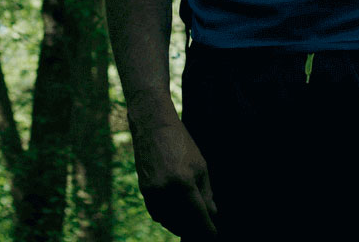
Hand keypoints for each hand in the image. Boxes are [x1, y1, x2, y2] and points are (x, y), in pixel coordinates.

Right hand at [131, 117, 217, 238]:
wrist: (153, 127)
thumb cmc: (181, 144)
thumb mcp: (200, 166)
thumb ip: (206, 192)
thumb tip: (212, 213)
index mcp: (184, 183)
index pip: (199, 216)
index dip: (207, 228)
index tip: (213, 234)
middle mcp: (166, 191)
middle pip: (183, 223)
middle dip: (195, 229)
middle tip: (204, 230)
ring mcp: (153, 193)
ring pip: (169, 221)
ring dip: (181, 226)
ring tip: (192, 225)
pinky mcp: (144, 191)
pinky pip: (157, 214)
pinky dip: (167, 218)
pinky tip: (176, 216)